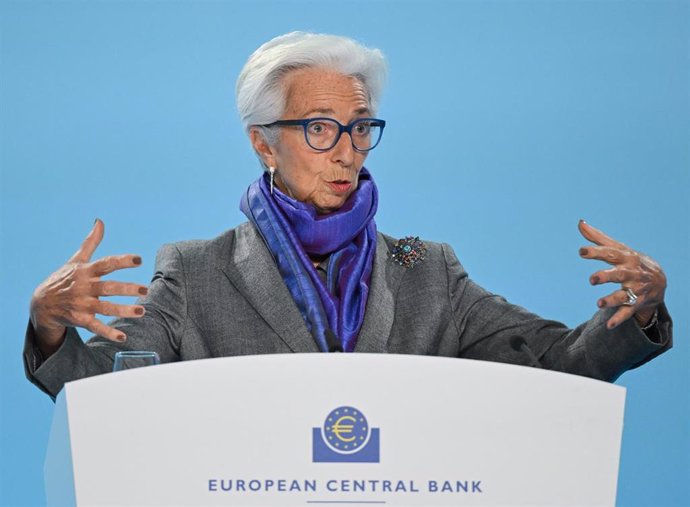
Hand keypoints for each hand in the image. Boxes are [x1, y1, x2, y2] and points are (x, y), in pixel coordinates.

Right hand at [30, 219, 147, 353]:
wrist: (41, 304)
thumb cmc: (63, 279)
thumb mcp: (75, 260)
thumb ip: (91, 242)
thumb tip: (100, 221)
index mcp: (86, 271)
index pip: (106, 264)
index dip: (122, 261)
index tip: (139, 260)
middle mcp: (85, 287)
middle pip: (108, 288)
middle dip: (127, 289)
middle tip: (145, 290)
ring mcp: (82, 304)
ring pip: (105, 308)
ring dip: (123, 310)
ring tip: (141, 312)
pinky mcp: (80, 319)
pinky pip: (95, 327)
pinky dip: (108, 332)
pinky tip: (123, 337)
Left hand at [578, 220, 665, 329]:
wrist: (659, 280)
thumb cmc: (630, 261)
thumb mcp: (618, 248)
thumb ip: (597, 238)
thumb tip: (580, 223)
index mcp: (625, 258)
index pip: (610, 254)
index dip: (596, 252)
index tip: (582, 251)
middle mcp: (631, 274)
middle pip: (618, 275)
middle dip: (606, 277)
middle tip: (592, 280)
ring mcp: (635, 290)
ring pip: (623, 296)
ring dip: (611, 300)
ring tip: (599, 304)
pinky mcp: (636, 304)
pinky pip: (627, 313)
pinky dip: (619, 319)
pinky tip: (609, 325)